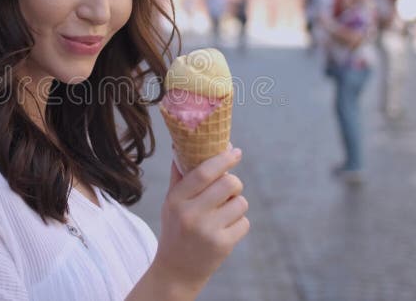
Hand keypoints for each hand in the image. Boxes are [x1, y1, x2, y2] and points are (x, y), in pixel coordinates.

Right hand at [151, 144, 249, 296]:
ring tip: (223, 214)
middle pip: (230, 184)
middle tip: (229, 189)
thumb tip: (183, 145)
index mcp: (176, 199)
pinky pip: (244, 222)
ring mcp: (208, 230)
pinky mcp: (223, 245)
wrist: (176, 270)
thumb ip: (180, 176)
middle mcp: (191, 214)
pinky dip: (238, 223)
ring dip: (236, 205)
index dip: (223, 158)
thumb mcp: (171, 203)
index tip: (235, 151)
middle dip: (234, 183)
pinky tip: (225, 230)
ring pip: (240, 202)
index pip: (204, 172)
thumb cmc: (175, 229)